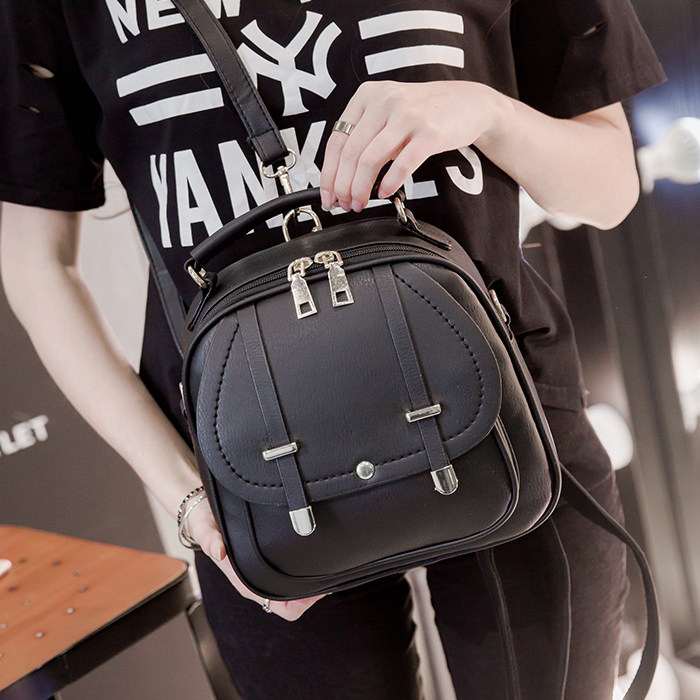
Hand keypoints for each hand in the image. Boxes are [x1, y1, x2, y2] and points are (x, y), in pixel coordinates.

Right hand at [186, 498, 324, 620]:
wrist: (202, 513)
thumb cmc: (205, 524)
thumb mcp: (205, 529)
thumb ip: (210, 539)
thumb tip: (219, 550)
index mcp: (246, 582)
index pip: (279, 607)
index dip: (300, 604)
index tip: (315, 589)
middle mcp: (257, 580)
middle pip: (293, 602)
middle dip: (312, 593)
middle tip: (327, 574)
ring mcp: (264, 571)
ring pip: (294, 588)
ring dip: (309, 580)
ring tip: (323, 563)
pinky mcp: (269, 558)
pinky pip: (291, 572)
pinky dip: (305, 567)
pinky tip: (313, 553)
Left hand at [319, 80, 502, 211]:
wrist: (470, 103)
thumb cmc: (424, 114)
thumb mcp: (388, 114)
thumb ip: (365, 137)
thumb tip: (340, 179)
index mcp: (367, 95)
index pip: (337, 140)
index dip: (329, 174)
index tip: (328, 196)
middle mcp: (384, 101)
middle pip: (351, 153)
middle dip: (344, 187)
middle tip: (345, 205)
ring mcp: (408, 116)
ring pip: (370, 160)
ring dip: (361, 189)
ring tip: (361, 203)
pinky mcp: (429, 133)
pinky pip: (402, 164)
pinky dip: (389, 184)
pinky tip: (385, 194)